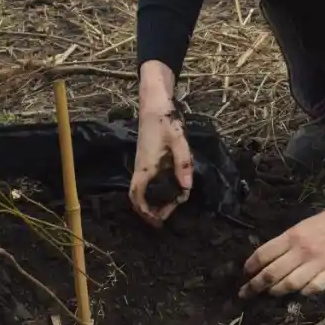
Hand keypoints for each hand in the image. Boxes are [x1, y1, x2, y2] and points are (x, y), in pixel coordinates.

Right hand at [130, 61, 192, 228]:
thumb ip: (183, 164)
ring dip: (154, 199)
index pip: (137, 195)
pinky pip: (148, 179)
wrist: (154, 102)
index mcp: (146, 167)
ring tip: (171, 204)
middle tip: (166, 217)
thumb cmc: (165, 120)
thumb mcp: (179, 141)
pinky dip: (156, 188)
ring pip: (143, 188)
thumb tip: (187, 188)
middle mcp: (141, 167)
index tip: (156, 222)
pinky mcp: (147, 157)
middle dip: (149, 209)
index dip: (144, 212)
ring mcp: (143, 162)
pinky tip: (172, 185)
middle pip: (138, 196)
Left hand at [239, 181, 324, 297]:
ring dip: (277, 291)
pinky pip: (313, 288)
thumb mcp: (302, 226)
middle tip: (246, 292)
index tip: (245, 273)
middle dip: (256, 285)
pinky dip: (303, 292)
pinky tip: (299, 293)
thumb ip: (287, 242)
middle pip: (272, 272)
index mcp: (292, 236)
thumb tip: (268, 259)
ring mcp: (317, 263)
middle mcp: (301, 250)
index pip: (264, 253)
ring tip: (270, 293)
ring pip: (290, 284)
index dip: (251, 265)